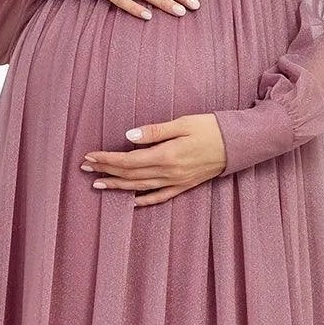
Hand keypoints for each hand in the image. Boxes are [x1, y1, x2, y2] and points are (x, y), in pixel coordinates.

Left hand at [80, 113, 226, 206]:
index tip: (89, 156)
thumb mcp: (183, 122)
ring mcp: (177, 181)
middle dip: (106, 171)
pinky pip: (160, 196)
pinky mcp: (185, 185)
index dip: (106, 160)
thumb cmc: (211, 128)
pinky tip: (131, 201)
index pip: (128, 160)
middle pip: (130, 175)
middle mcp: (169, 172)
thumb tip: (129, 136)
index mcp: (166, 155)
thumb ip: (155, 131)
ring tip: (98, 185)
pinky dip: (144, 200)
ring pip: (141, 188)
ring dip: (118, 187)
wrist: (238, 144)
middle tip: (85, 169)